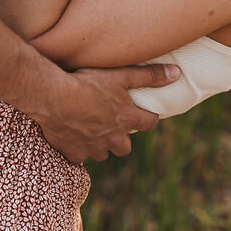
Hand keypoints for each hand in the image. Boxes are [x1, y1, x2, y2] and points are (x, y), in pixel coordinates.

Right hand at [36, 62, 178, 162]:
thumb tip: (176, 74)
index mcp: (127, 120)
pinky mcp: (73, 153)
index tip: (143, 114)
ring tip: (90, 129)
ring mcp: (93, 148)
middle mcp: (113, 139)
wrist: (53, 97)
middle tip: (113, 124)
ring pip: (103, 153)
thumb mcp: (121, 75)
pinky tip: (71, 135)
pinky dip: (78, 149)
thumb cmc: (87, 83)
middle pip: (125, 147)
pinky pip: (80, 157)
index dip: (147, 118)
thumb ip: (149, 76)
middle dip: (122, 138)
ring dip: (100, 144)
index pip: (149, 123)